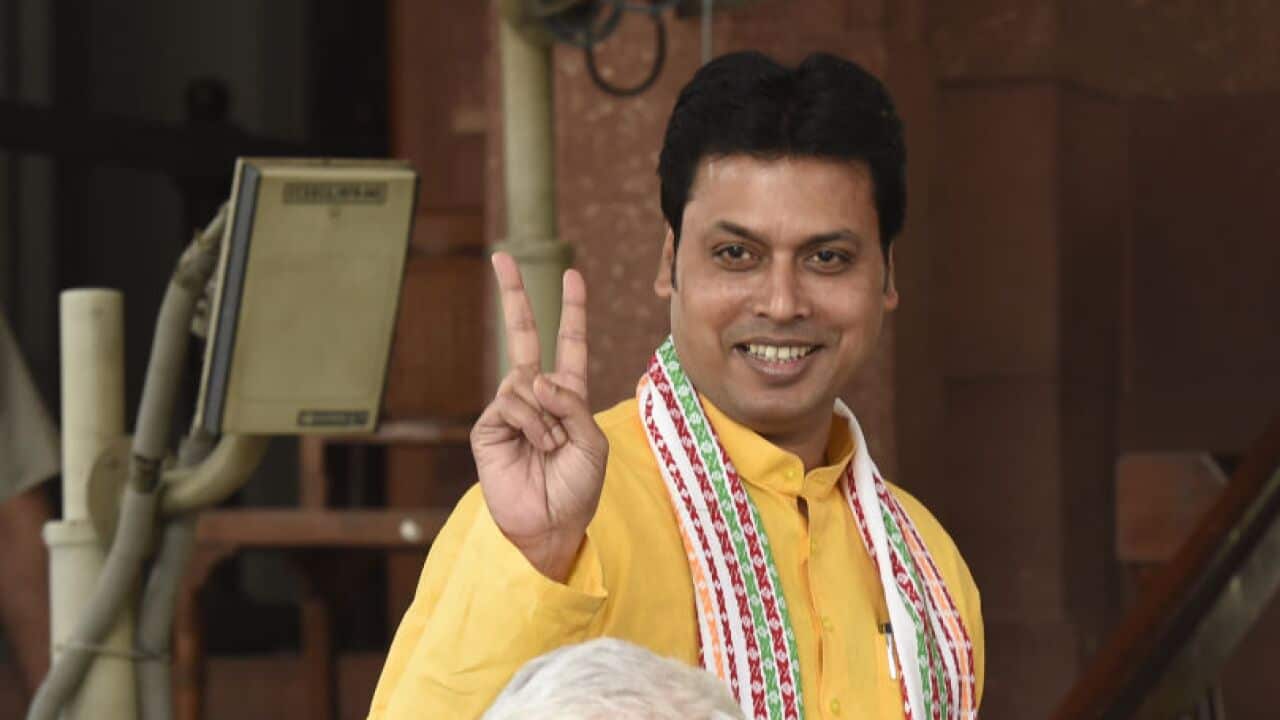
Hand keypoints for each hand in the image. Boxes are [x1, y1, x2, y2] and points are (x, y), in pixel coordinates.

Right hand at [470, 252, 607, 581]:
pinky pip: (512, 403)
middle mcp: (536, 397)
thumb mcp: (591, 441)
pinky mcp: (489, 426)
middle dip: (514, 295)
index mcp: (567, 397)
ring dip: (546, 414)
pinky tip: (535, 446)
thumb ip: (571, 403)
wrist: (550, 525)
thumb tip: (535, 378)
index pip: (570, 344)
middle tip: (501, 256)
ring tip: (550, 446)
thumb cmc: (578, 488)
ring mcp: (510, 409)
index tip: (572, 276)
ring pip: (526, 380)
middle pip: (523, 335)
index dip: (572, 311)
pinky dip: (531, 423)